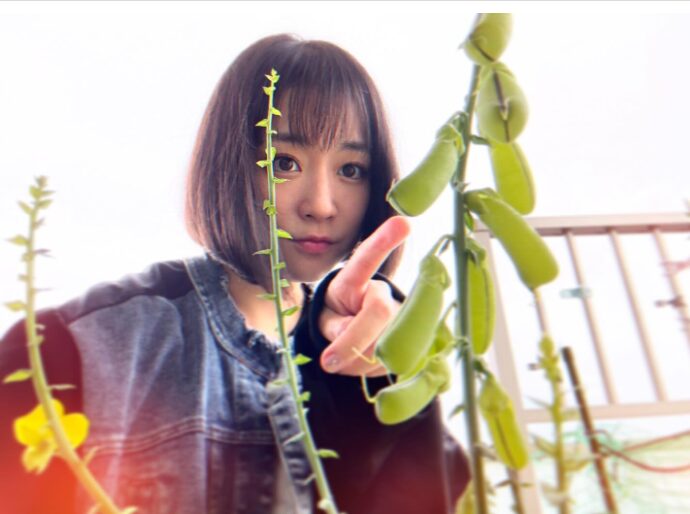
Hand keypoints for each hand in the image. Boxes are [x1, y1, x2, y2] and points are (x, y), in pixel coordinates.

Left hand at [318, 216, 410, 375]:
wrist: (356, 332)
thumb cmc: (338, 318)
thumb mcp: (326, 320)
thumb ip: (333, 327)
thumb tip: (343, 344)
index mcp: (354, 280)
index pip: (367, 259)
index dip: (384, 241)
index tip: (403, 222)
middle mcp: (382, 292)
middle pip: (379, 312)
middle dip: (352, 342)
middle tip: (328, 361)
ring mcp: (400, 315)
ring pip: (387, 341)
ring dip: (359, 359)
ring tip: (346, 356)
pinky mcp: (411, 339)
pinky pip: (394, 360)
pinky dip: (372, 369)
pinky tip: (364, 361)